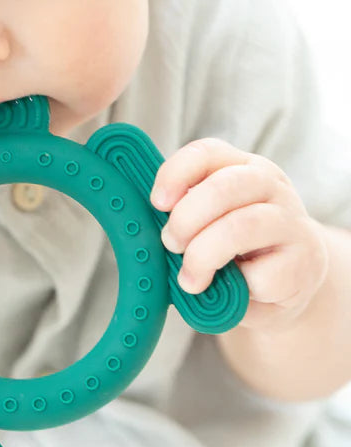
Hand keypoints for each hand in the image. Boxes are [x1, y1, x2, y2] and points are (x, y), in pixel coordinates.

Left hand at [150, 137, 328, 329]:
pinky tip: (231, 293)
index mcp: (240, 167)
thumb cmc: (230, 252)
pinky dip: (236, 287)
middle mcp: (270, 186)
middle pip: (223, 187)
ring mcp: (291, 222)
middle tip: (170, 245)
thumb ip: (180, 216)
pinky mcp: (304, 262)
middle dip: (185, 220)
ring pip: (239, 227)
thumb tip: (142, 225)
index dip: (175, 174)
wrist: (282, 287)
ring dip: (202, 255)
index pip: (206, 153)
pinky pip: (261, 273)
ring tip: (190, 279)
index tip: (157, 203)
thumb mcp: (203, 226)